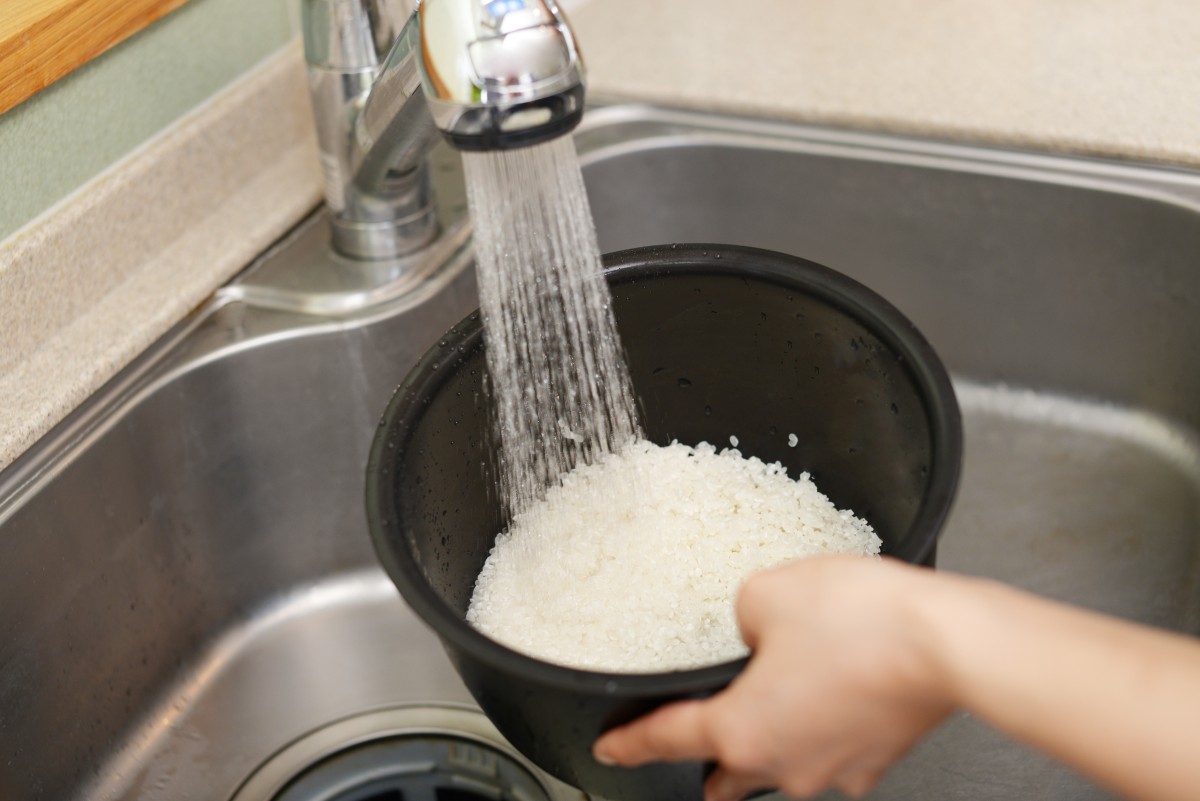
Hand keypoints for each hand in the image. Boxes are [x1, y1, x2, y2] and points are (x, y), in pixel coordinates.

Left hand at [593, 556, 954, 799]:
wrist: (947, 641)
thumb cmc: (862, 621)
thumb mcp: (767, 592)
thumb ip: (739, 614)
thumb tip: (749, 624)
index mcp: (741, 730)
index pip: (664, 743)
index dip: (628, 745)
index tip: (611, 752)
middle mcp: (784, 765)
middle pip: (726, 778)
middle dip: (707, 762)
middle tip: (700, 732)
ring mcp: (834, 771)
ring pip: (782, 771)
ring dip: (770, 742)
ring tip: (774, 694)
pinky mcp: (876, 759)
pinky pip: (832, 755)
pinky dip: (820, 731)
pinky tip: (826, 691)